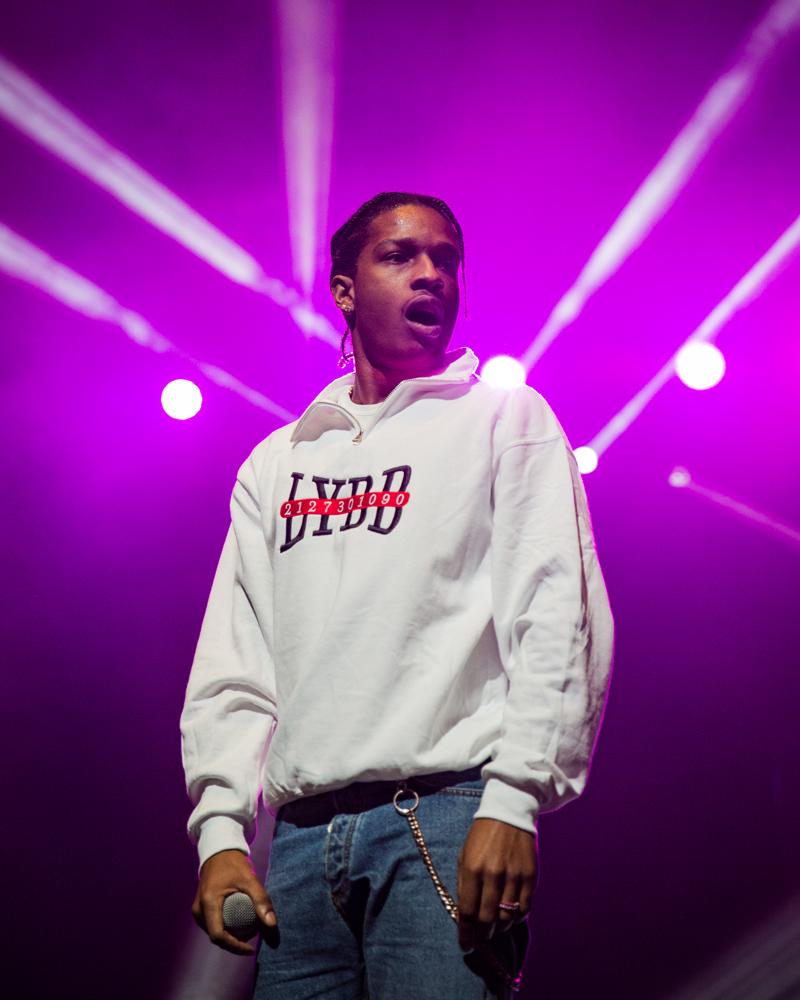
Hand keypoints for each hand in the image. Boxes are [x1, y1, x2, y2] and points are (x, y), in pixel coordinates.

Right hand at [192, 849, 277, 954]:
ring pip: (214, 931)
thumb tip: (272, 925)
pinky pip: (213, 924)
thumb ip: (261, 900)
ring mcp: (197, 909)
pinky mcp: (200, 908)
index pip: (218, 936)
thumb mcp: (249, 879)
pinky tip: (240, 923)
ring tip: (249, 931)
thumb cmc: (233, 863)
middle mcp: (198, 909)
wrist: (218, 850)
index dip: (235, 946)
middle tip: (254, 937)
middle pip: (216, 936)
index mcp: (208, 903)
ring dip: (230, 936)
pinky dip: (226, 927)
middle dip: (235, 942)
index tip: (252, 948)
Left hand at [456, 818, 537, 952]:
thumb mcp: (464, 856)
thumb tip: (465, 915)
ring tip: (496, 923)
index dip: (465, 933)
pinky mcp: (530, 876)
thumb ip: (464, 885)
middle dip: (483, 934)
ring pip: (507, 917)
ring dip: (500, 926)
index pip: (467, 911)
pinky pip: (525, 909)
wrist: (508, 814)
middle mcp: (494, 874)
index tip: (465, 945)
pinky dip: (517, 917)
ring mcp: (514, 875)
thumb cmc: (481, 837)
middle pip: (488, 919)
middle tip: (481, 935)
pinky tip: (511, 914)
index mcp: (472, 868)